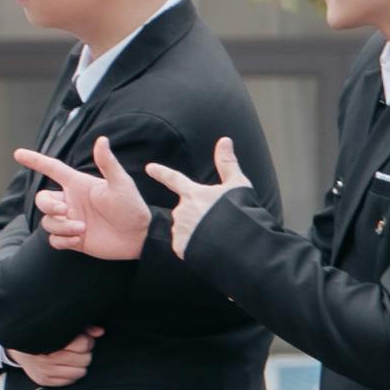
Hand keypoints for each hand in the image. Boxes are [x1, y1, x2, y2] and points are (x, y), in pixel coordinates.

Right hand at [2, 327, 98, 389]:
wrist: (16, 343)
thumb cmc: (40, 333)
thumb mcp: (58, 326)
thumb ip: (81, 327)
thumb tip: (99, 331)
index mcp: (50, 340)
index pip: (83, 344)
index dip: (86, 340)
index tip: (81, 338)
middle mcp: (46, 358)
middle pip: (84, 359)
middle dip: (83, 352)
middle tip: (76, 348)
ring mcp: (45, 371)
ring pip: (80, 372)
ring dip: (78, 364)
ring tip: (70, 356)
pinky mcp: (44, 380)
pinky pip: (70, 381)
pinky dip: (71, 373)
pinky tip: (64, 365)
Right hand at [10, 140, 154, 261]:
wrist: (139, 237)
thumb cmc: (132, 207)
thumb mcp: (121, 183)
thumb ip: (108, 163)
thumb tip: (102, 139)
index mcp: (79, 185)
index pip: (52, 169)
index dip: (35, 161)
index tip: (18, 154)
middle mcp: (72, 202)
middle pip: (42, 199)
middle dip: (48, 206)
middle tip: (66, 211)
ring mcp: (71, 221)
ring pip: (47, 222)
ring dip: (61, 226)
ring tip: (82, 229)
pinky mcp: (73, 239)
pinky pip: (54, 239)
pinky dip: (62, 240)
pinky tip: (79, 240)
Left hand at [153, 139, 255, 256]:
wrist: (238, 244)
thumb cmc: (239, 213)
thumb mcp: (237, 186)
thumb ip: (227, 163)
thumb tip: (224, 139)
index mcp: (193, 194)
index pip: (174, 179)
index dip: (161, 173)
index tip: (149, 168)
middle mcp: (182, 210)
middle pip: (186, 210)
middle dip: (198, 216)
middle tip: (217, 223)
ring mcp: (180, 230)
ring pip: (185, 229)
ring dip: (196, 232)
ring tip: (215, 237)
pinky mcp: (180, 248)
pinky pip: (185, 246)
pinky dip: (194, 247)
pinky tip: (208, 249)